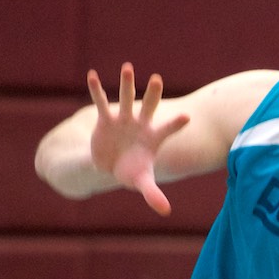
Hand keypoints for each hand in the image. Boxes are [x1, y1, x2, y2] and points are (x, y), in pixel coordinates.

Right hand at [87, 64, 188, 214]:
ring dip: (126, 83)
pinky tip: (92, 74)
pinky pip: (101, 102)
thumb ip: (153, 194)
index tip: (186, 118)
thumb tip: (166, 212)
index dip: (175, 125)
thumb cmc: (131, 172)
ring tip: (128, 67)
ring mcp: (123, 120)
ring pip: (126, 99)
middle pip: (148, 107)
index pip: (167, 129)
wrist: (110, 167)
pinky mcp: (106, 120)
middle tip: (157, 79)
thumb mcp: (142, 182)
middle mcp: (140, 125)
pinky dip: (96, 89)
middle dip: (152, 94)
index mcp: (153, 138)